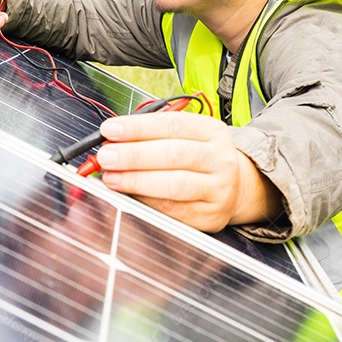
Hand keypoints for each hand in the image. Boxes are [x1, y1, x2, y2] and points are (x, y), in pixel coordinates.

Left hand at [94, 112, 282, 231]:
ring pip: (174, 185)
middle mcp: (219, 159)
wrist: (235, 187)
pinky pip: (173, 209)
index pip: (173, 125)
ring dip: (136, 180)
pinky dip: (147, 201)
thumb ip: (152, 136)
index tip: (109, 130)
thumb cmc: (198, 157)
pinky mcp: (210, 216)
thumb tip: (113, 140)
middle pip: (174, 154)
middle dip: (134, 155)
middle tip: (105, 156)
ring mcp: (218, 189)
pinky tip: (128, 194)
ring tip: (111, 177)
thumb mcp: (185, 137)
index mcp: (212, 131)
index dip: (138, 127)